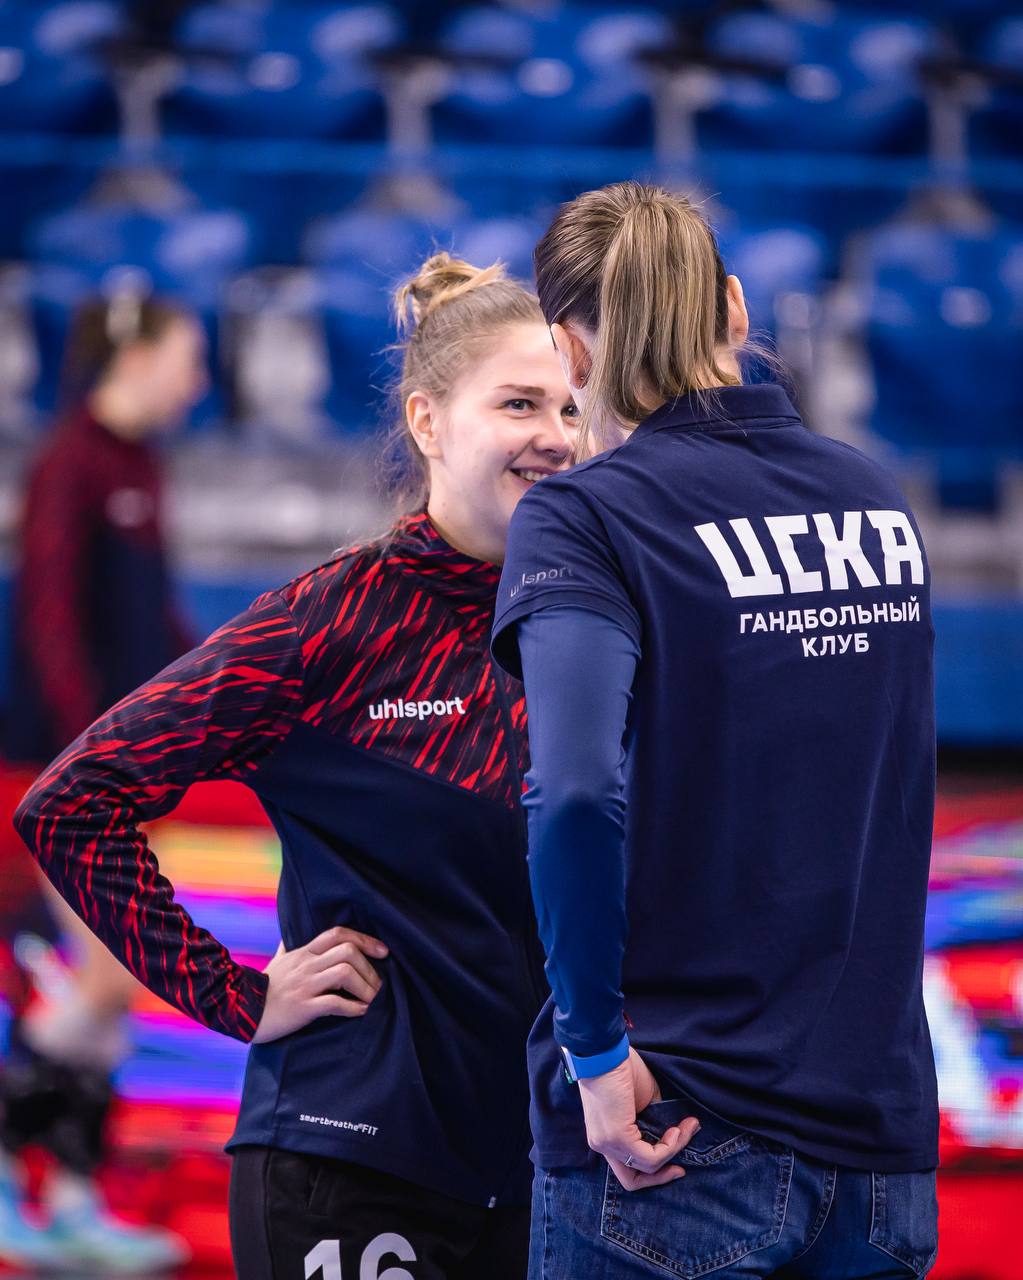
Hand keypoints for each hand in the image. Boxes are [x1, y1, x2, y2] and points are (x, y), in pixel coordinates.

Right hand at [253, 926, 388, 1043]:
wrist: (240, 1011)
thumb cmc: (263, 988)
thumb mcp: (276, 962)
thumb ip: (285, 949)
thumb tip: (286, 937)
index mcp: (303, 952)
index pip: (338, 933)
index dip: (364, 939)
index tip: (382, 951)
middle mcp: (306, 965)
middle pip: (347, 950)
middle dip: (369, 967)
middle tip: (378, 984)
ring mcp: (305, 985)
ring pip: (344, 973)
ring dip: (365, 987)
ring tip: (372, 999)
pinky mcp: (302, 1007)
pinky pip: (333, 1003)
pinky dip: (352, 1008)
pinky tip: (360, 1012)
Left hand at [578, 1048, 699, 1191]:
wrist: (605, 1050)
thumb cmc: (620, 1068)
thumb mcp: (643, 1099)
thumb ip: (654, 1120)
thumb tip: (675, 1133)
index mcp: (604, 1136)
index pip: (626, 1169)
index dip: (653, 1172)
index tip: (676, 1164)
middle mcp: (602, 1145)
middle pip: (631, 1180)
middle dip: (661, 1177)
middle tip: (682, 1168)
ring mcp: (607, 1143)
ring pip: (647, 1165)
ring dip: (674, 1150)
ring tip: (686, 1128)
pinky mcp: (617, 1137)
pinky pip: (650, 1156)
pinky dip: (669, 1147)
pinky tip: (677, 1130)